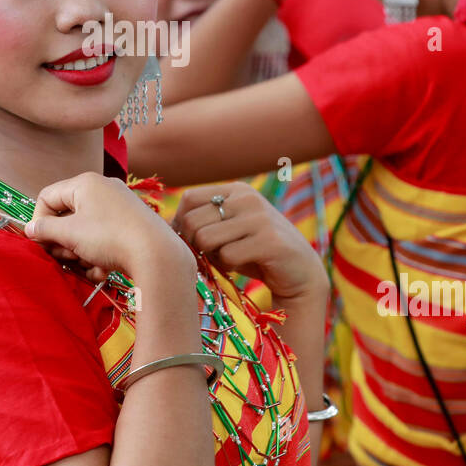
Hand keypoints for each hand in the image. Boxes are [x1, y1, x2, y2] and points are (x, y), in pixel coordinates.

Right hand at [25, 173, 189, 282]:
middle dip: (63, 241)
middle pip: (67, 215)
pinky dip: (100, 256)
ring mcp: (119, 208)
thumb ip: (45, 230)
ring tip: (88, 264)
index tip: (41, 243)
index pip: (48, 197)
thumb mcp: (70, 234)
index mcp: (85, 183)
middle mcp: (103, 189)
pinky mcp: (131, 226)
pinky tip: (104, 270)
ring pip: (85, 231)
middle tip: (66, 257)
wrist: (157, 254)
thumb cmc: (108, 238)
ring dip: (81, 252)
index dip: (39, 222)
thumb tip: (31, 229)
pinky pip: (104, 239)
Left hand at [172, 183, 327, 303]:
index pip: (189, 198)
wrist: (300, 274)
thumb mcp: (229, 231)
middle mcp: (248, 198)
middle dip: (194, 245)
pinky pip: (227, 256)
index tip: (187, 242)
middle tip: (209, 257)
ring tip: (227, 260)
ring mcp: (260, 218)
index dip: (180, 223)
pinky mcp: (269, 241)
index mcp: (237, 191)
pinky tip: (241, 267)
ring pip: (206, 239)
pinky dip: (228, 267)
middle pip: (193, 221)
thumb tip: (165, 228)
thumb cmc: (256, 254)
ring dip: (211, 257)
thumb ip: (205, 223)